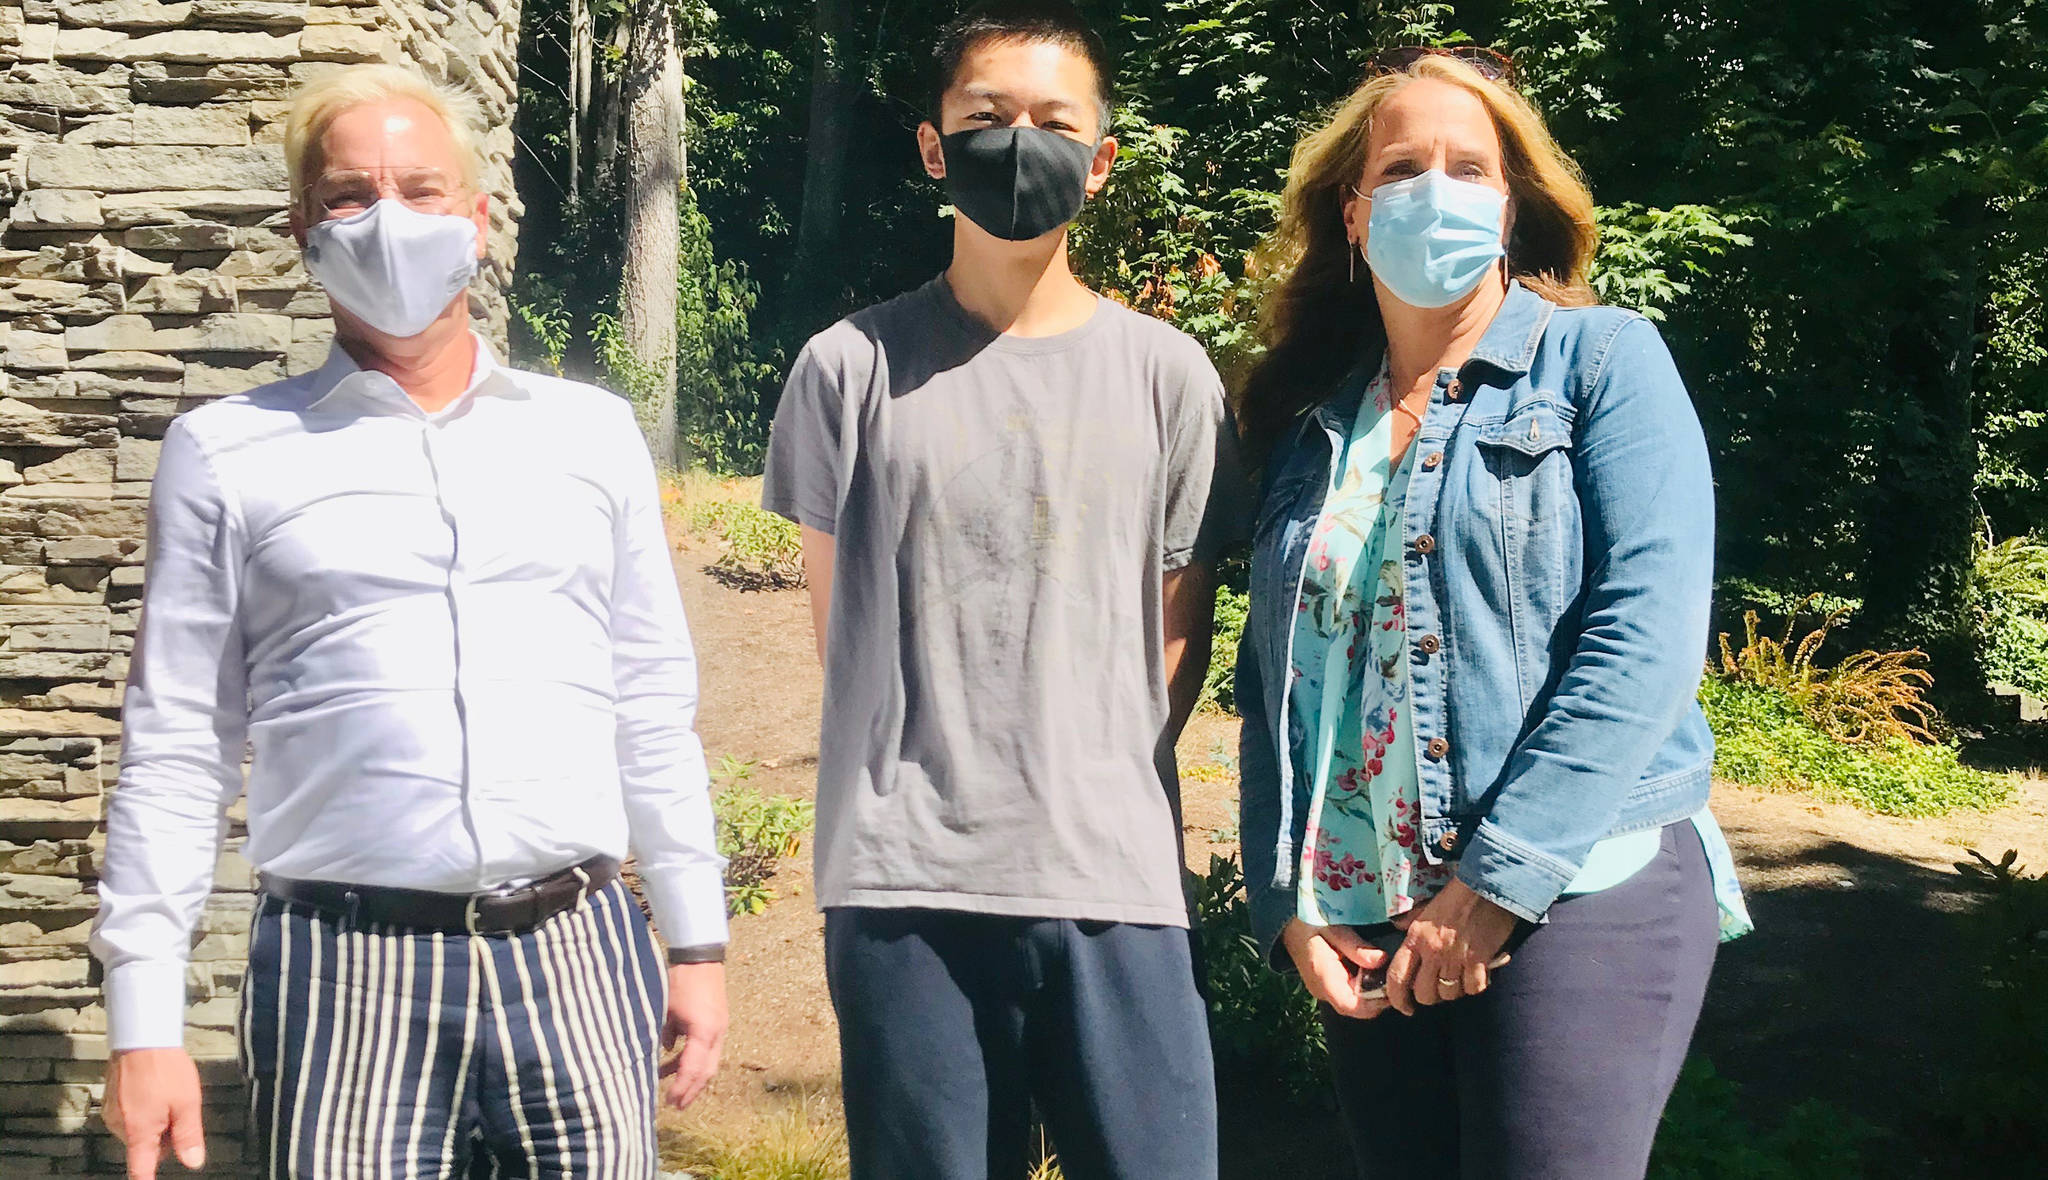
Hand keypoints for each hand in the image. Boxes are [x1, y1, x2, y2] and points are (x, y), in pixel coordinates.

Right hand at [103, 1048, 205, 1177]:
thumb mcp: (187, 1103)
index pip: (139, 1171)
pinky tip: (153, 1089)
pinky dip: (143, 1110)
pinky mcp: (109, 1100)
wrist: (141, 1036)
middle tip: (178, 1110)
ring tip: (166, 1094)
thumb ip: (189, 1136)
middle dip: (164, 1137)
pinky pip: (130, 1115)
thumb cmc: (165, 1068)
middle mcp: (120, 1127)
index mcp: (139, 1133)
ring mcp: (112, 1113)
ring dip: (154, 1121)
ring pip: (139, 1131)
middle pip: (145, 1148)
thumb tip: (192, 1163)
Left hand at [658, 962, 726, 1108]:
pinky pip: (707, 1048)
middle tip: (676, 1105)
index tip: (670, 1101)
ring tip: (671, 1087)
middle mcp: (716, 1033)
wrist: (700, 957)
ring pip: (708, 1061)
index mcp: (704, 1032)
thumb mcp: (665, 1009)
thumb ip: (664, 1034)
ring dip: (691, 1075)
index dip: (681, 1087)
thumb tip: (665, 1052)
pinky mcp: (717, 1021)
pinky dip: (693, 1058)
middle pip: (707, 1071)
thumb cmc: (681, 980)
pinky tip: (673, 1057)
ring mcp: (719, 1027)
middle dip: (692, 1090)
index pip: (693, 1069)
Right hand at [1280, 918, 1390, 1020]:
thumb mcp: (1333, 928)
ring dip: (1372, 992)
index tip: (1392, 986)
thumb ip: (1355, 946)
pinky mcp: (1328, 986)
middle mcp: (1323, 990)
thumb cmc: (1309, 922)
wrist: (1287, 922)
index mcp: (1323, 977)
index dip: (1375, 1003)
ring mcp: (1325, 990)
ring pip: (1355, 1003)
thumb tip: (1382, 960)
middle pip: (1356, 1008)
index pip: (1351, 1006)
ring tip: (1385, 971)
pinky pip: (1349, 994)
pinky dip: (1364, 986)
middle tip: (1393, 976)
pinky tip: (1371, 969)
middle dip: (1378, 997)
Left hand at [1385, 878, 1518, 1015]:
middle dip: (1430, 996)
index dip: (1398, 999)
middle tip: (1438, 987)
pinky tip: (1478, 973)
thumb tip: (1397, 928)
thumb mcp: (1427, 907)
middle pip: (1424, 993)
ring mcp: (1456, 957)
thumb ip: (1411, 922)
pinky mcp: (1480, 960)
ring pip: (1449, 994)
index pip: (1397, 978)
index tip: (1404, 1007)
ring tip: (1459, 978)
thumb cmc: (1458, 894)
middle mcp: (1432, 951)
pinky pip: (1474, 988)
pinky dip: (1476, 985)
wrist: (1489, 884)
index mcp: (1416, 938)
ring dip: (1453, 991)